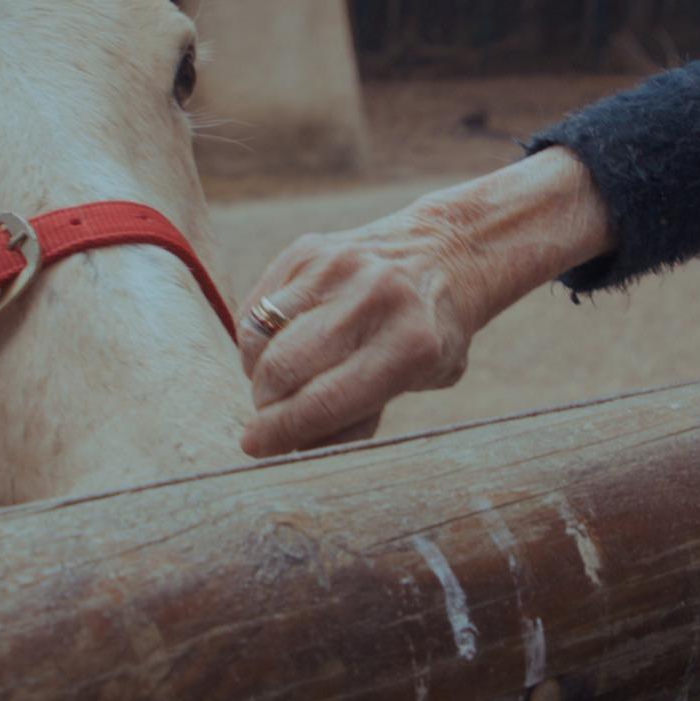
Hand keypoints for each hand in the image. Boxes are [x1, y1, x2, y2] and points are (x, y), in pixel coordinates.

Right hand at [238, 206, 485, 456]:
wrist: (444, 252)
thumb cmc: (430, 334)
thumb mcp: (420, 383)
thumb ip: (361, 419)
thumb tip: (295, 450)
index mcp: (410, 343)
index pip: (323, 403)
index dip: (281, 433)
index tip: (258, 446)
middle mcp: (370, 299)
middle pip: (281, 370)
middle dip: (267, 406)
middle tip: (273, 417)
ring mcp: (333, 267)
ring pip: (257, 338)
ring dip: (260, 372)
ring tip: (283, 381)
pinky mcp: (305, 250)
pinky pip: (255, 310)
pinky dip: (259, 339)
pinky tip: (284, 345)